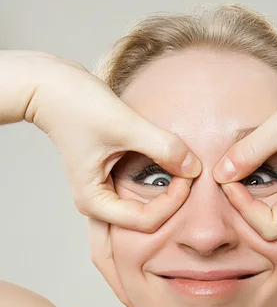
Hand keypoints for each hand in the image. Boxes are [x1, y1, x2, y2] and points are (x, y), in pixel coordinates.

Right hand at [9, 51, 201, 229]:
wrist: (51, 85)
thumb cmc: (77, 104)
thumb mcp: (125, 125)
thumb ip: (163, 147)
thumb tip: (195, 168)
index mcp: (95, 201)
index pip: (146, 221)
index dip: (173, 202)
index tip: (189, 173)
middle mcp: (98, 202)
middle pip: (148, 217)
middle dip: (174, 199)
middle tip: (191, 171)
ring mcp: (103, 190)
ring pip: (146, 203)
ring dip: (169, 189)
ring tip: (185, 167)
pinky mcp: (110, 175)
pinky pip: (141, 187)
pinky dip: (159, 177)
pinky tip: (172, 161)